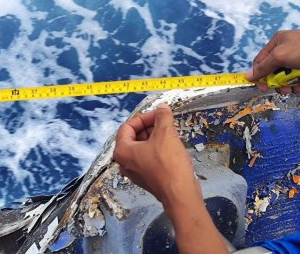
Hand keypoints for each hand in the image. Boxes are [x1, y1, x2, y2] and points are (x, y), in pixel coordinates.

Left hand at [113, 103, 228, 253]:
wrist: (180, 194)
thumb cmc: (168, 164)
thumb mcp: (166, 134)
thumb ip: (162, 117)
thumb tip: (161, 107)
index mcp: (122, 151)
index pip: (127, 126)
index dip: (143, 118)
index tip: (157, 114)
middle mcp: (124, 162)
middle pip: (133, 136)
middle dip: (149, 126)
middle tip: (164, 121)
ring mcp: (134, 172)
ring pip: (141, 147)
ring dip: (154, 137)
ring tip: (169, 132)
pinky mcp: (146, 178)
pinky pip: (148, 158)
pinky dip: (156, 149)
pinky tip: (170, 146)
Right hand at [245, 29, 299, 93]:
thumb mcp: (279, 56)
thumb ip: (262, 67)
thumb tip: (247, 76)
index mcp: (277, 42)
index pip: (259, 61)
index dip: (258, 75)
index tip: (262, 87)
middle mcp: (285, 50)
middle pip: (271, 70)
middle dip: (275, 82)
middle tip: (281, 89)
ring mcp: (296, 59)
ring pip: (284, 77)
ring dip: (286, 86)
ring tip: (293, 89)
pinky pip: (295, 79)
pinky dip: (296, 85)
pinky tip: (299, 87)